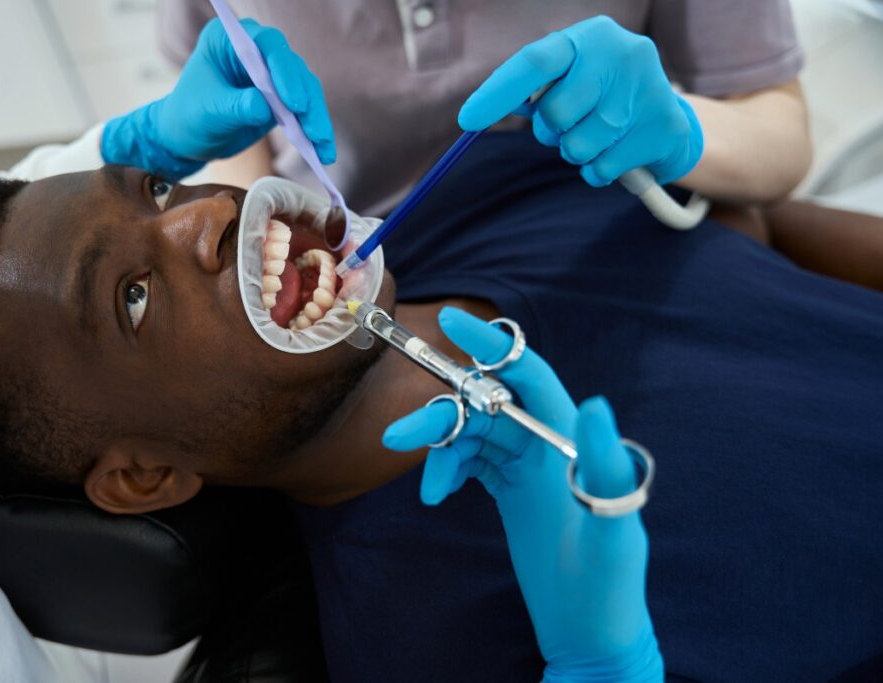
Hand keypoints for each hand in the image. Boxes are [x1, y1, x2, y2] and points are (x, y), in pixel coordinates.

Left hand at [102, 18, 334, 180]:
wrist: (186, 138)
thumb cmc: (188, 118)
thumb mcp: (208, 113)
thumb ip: (235, 107)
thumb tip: (264, 108)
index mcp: (230, 40)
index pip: (267, 45)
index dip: (284, 71)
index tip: (293, 103)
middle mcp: (256, 52)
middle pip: (292, 69)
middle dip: (308, 102)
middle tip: (315, 132)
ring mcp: (271, 75)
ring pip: (305, 90)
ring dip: (316, 119)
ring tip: (323, 147)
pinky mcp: (282, 99)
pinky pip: (305, 111)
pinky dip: (314, 130)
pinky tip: (323, 151)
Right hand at [383, 307, 662, 680]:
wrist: (588, 635)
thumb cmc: (609, 587)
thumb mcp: (612, 530)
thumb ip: (602, 468)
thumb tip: (596, 403)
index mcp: (572, 440)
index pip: (528, 375)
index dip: (491, 345)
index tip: (449, 320)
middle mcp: (548, 443)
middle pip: (484, 405)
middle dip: (442, 414)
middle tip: (397, 437)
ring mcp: (527, 466)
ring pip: (471, 431)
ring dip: (440, 448)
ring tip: (429, 491)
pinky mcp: (508, 488)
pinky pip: (468, 459)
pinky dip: (447, 469)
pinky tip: (437, 495)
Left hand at [459, 15, 701, 187]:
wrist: (665, 115)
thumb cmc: (600, 95)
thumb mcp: (570, 78)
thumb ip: (534, 90)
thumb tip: (478, 112)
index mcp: (590, 37)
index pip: (535, 63)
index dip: (498, 93)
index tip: (467, 120)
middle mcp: (623, 54)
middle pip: (555, 113)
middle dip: (551, 131)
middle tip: (569, 125)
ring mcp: (648, 89)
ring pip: (579, 145)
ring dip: (576, 152)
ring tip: (596, 137)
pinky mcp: (664, 127)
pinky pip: (603, 167)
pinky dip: (598, 171)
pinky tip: (614, 153)